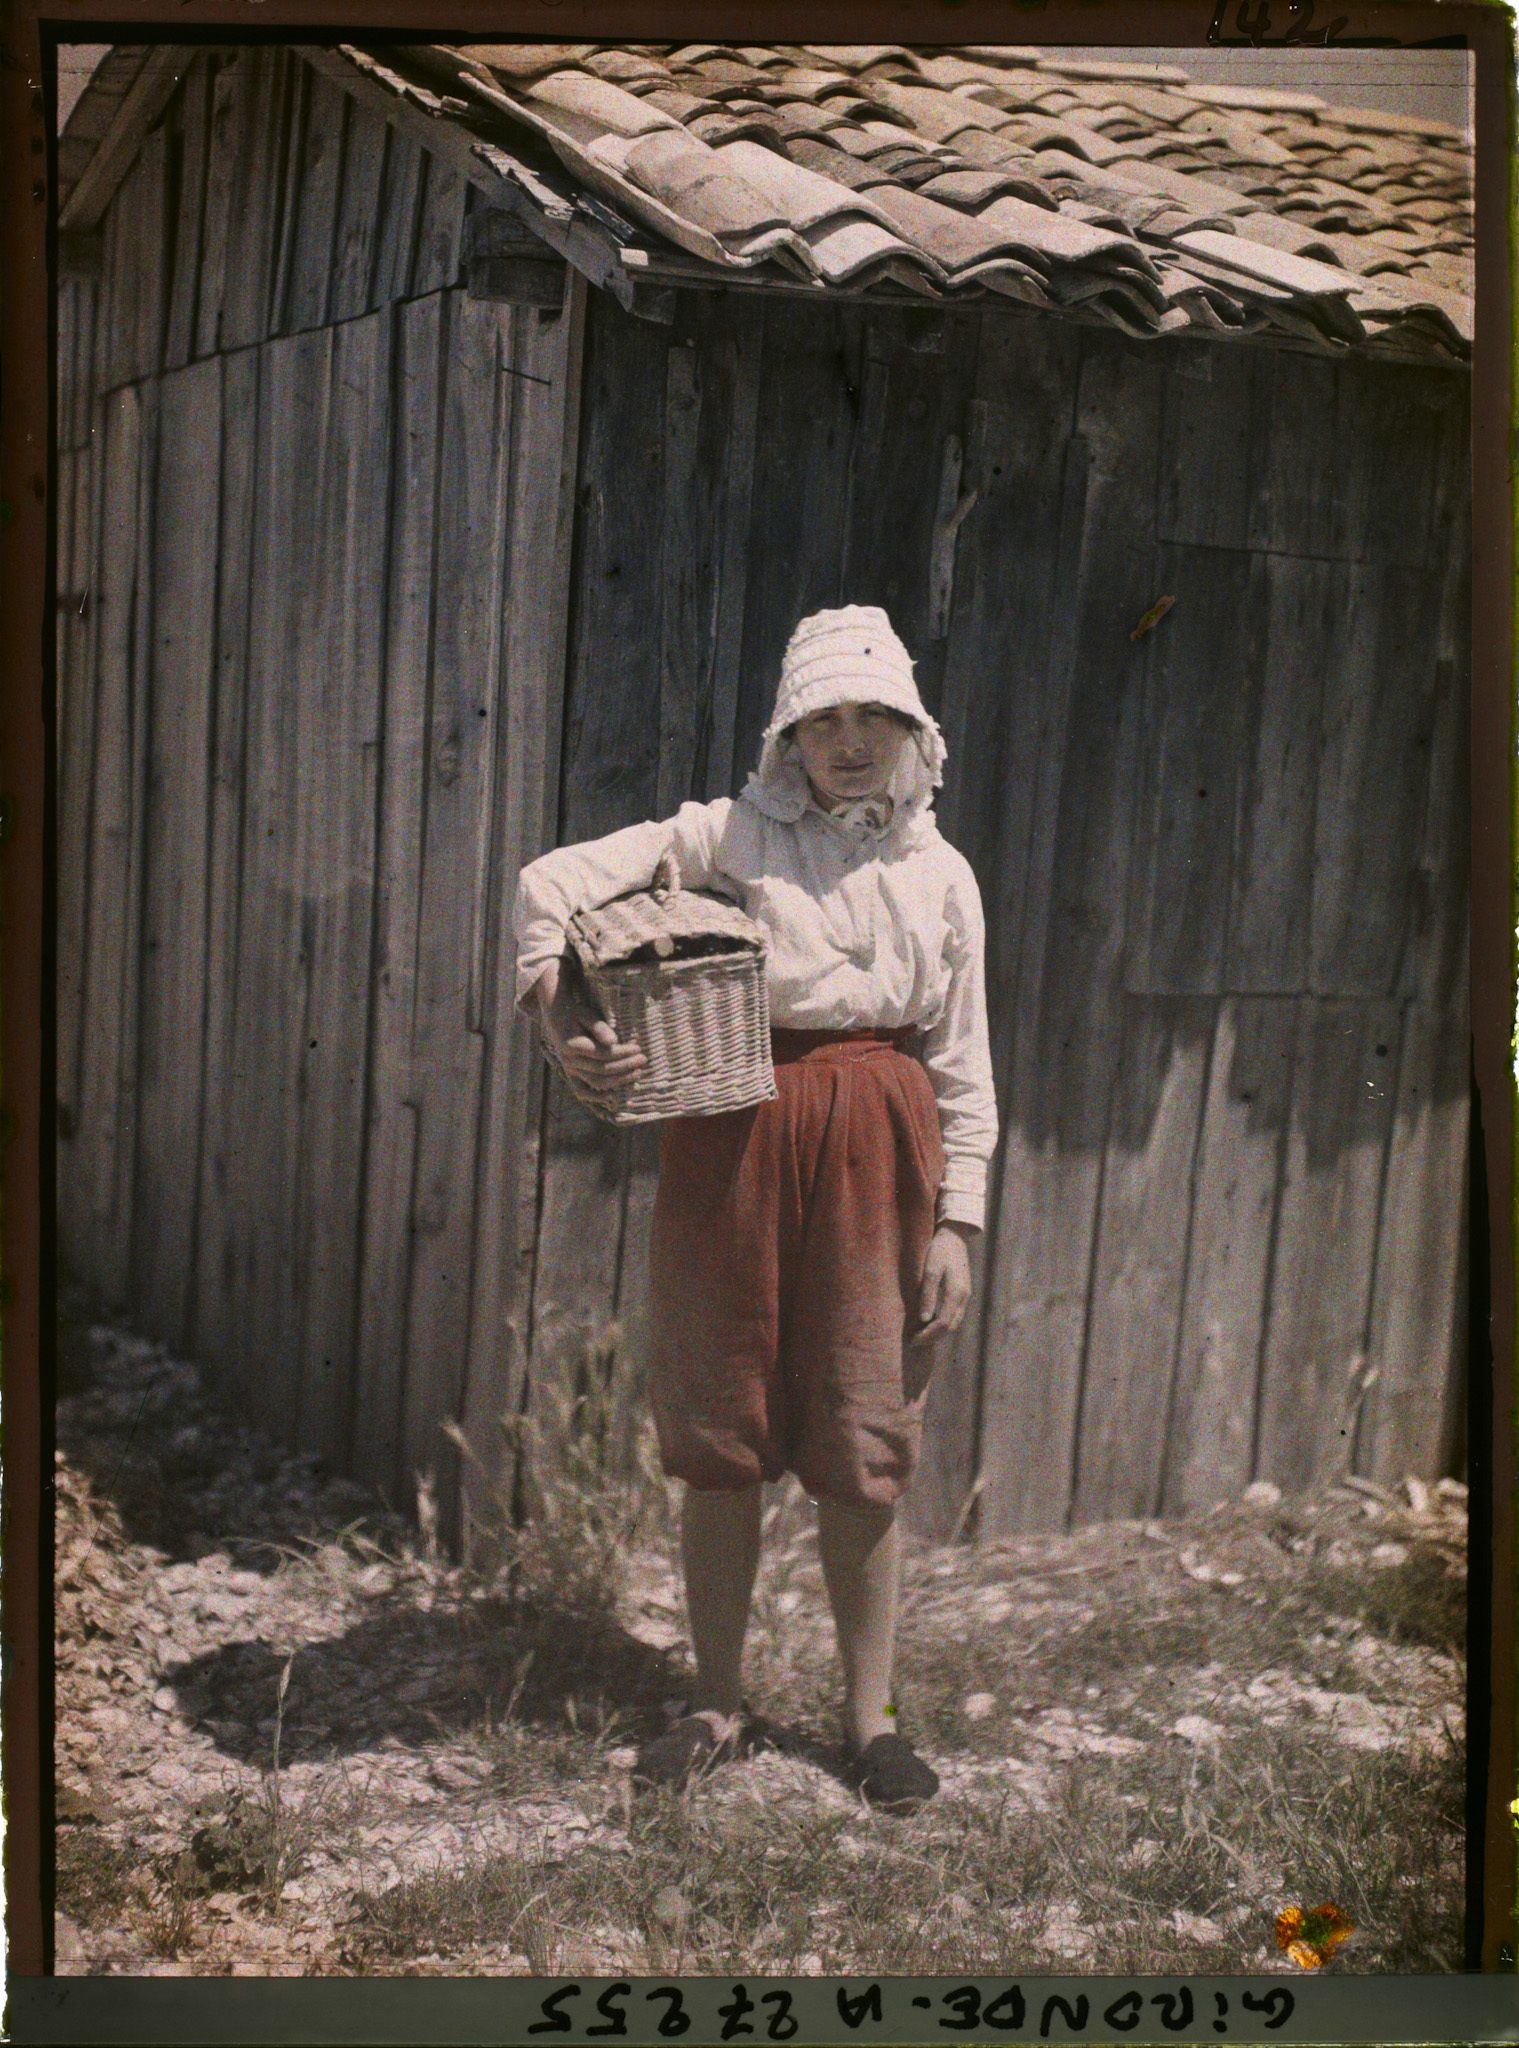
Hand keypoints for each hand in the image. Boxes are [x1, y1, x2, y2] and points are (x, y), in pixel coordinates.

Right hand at [532, 959, 647, 1098]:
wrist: (557, 1016)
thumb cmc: (575, 1013)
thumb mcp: (587, 1014)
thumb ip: (599, 1028)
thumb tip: (613, 1042)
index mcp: (572, 1045)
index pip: (603, 1054)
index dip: (622, 1053)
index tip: (638, 1048)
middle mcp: (569, 1060)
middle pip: (602, 1069)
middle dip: (625, 1066)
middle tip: (643, 1059)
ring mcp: (569, 1070)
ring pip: (596, 1081)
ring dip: (619, 1080)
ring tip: (637, 1073)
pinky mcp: (570, 1075)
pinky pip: (582, 1091)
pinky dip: (596, 1097)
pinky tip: (613, 1096)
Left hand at [910, 1224, 973, 1348]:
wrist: (954, 1236)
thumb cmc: (940, 1250)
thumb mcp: (931, 1269)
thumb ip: (928, 1294)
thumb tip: (923, 1319)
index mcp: (957, 1293)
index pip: (943, 1324)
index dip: (928, 1335)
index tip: (913, 1340)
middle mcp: (964, 1298)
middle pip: (950, 1327)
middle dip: (933, 1337)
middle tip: (914, 1341)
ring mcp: (965, 1296)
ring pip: (953, 1322)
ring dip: (938, 1332)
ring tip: (920, 1335)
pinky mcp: (962, 1293)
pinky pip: (954, 1314)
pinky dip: (942, 1323)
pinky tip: (929, 1322)